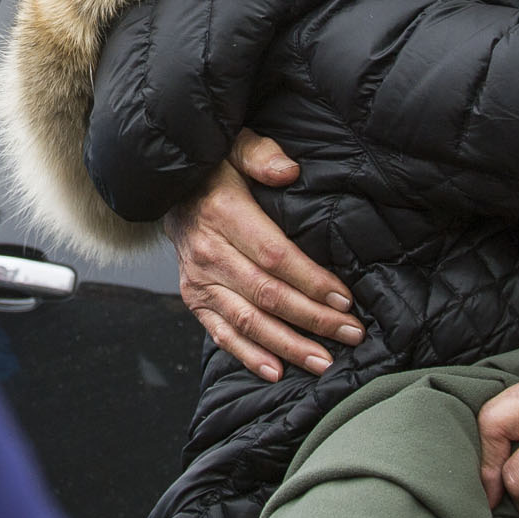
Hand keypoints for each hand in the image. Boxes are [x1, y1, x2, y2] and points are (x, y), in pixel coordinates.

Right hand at [163, 132, 362, 382]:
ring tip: (324, 361)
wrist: (168, 188)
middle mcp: (207, 252)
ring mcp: (197, 280)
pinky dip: (248, 356)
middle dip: (312, 319)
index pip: (274, 256)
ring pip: (247, 321)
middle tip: (351, 333)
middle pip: (267, 294)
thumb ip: (261, 155)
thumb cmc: (213, 168)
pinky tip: (277, 372)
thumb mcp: (235, 146)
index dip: (310, 280)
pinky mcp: (193, 298)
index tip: (344, 299)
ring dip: (288, 345)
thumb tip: (288, 171)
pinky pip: (221, 333)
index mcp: (222, 214)